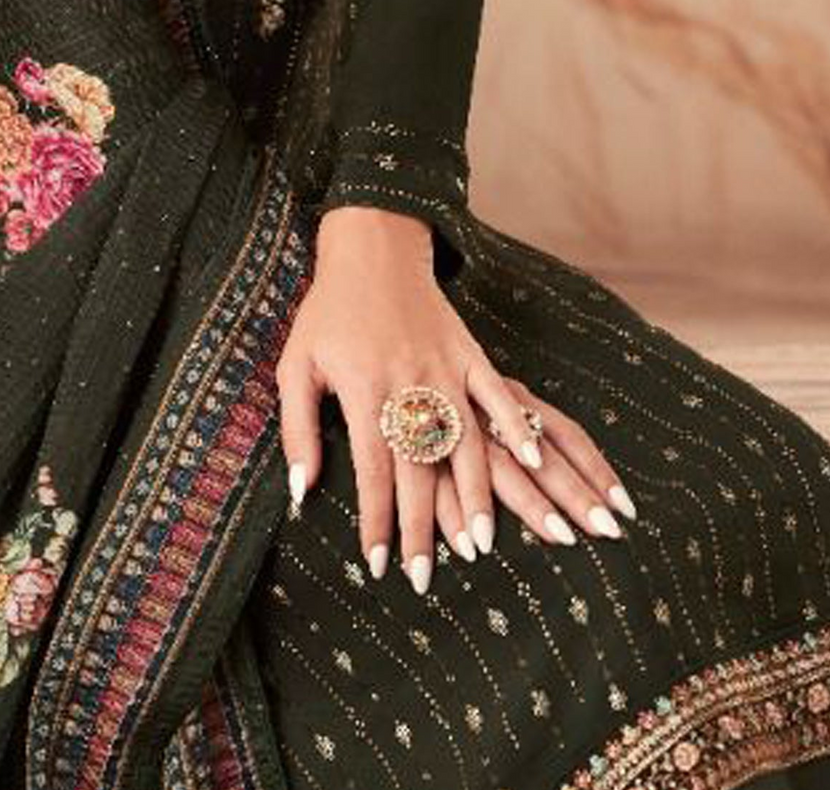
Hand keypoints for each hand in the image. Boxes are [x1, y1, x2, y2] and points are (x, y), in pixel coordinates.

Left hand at [275, 206, 635, 593]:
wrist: (370, 251)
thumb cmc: (327, 314)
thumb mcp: (296, 368)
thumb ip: (299, 431)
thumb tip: (300, 491)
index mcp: (363, 392)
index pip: (372, 473)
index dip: (376, 522)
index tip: (379, 565)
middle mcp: (408, 386)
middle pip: (419, 472)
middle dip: (422, 529)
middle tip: (427, 578)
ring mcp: (445, 370)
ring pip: (465, 444)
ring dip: (475, 497)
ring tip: (481, 544)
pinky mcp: (470, 355)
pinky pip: (499, 395)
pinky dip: (516, 427)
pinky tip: (533, 462)